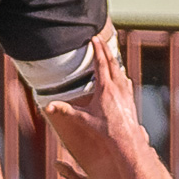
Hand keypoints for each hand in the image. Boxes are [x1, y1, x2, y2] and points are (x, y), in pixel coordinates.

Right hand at [46, 33, 144, 148]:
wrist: (126, 140)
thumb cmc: (105, 130)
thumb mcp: (84, 119)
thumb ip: (66, 111)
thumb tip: (48, 107)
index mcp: (105, 88)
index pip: (101, 63)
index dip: (97, 49)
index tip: (94, 39)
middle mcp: (117, 87)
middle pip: (112, 62)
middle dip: (106, 49)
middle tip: (100, 39)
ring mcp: (126, 91)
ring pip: (120, 69)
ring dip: (114, 59)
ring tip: (109, 51)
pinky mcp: (130, 97)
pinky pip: (125, 80)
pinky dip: (121, 72)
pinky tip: (122, 74)